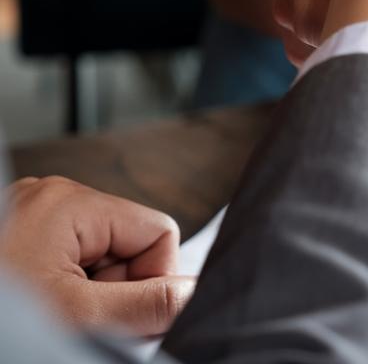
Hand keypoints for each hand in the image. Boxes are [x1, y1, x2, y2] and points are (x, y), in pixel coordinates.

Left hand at [0, 177, 194, 335]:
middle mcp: (51, 200)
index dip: (152, 280)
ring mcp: (33, 220)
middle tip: (80, 320)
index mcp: (69, 201)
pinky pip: (72, 265)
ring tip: (56, 317)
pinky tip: (45, 312)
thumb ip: (147, 304)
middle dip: (116, 291)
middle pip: (130, 247)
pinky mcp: (22, 240)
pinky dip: (69, 294)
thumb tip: (193, 293)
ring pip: (103, 261)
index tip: (122, 313)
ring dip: (92, 297)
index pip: (159, 232)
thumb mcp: (79, 316)